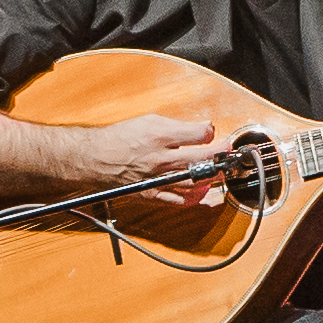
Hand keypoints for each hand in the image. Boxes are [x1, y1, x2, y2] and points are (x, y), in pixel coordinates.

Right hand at [75, 108, 250, 228]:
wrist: (94, 158)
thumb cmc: (120, 138)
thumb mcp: (149, 120)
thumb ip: (178, 125)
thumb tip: (203, 129)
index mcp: (159, 136)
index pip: (200, 134)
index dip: (211, 132)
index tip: (213, 133)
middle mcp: (160, 158)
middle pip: (203, 159)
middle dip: (221, 156)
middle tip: (228, 152)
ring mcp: (157, 179)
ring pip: (195, 182)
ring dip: (214, 177)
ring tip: (221, 171)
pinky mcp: (152, 194)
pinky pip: (179, 201)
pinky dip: (196, 198)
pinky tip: (204, 192)